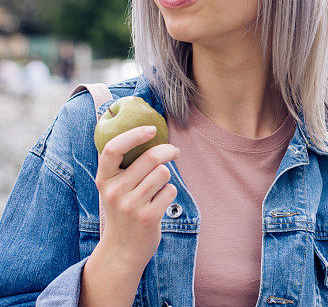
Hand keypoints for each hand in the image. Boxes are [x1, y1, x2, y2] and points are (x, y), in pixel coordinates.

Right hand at [94, 125, 179, 270]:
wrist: (123, 249)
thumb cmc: (123, 209)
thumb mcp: (114, 187)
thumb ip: (124, 164)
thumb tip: (149, 132)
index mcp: (104, 179)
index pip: (113, 149)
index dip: (134, 135)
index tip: (151, 129)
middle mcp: (114, 191)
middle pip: (150, 158)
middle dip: (167, 150)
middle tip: (173, 151)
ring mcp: (130, 205)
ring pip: (163, 173)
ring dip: (167, 176)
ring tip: (158, 186)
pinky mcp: (147, 217)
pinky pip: (170, 190)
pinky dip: (169, 193)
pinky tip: (159, 203)